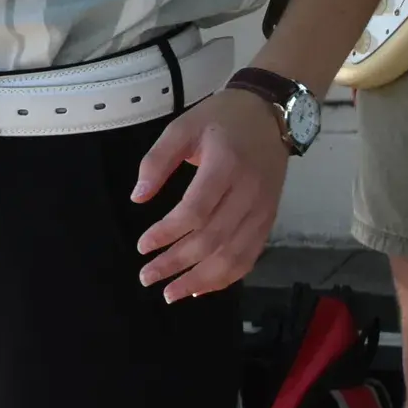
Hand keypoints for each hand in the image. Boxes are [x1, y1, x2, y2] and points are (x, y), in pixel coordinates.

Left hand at [131, 88, 289, 301]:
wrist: (270, 114)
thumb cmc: (221, 119)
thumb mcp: (183, 127)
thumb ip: (158, 160)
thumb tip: (137, 197)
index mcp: (226, 165)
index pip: (196, 210)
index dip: (168, 233)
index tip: (142, 245)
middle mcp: (248, 192)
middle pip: (213, 239)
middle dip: (178, 263)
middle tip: (147, 277)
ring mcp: (263, 210)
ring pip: (233, 255)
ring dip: (201, 280)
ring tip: (171, 293)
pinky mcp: (269, 220)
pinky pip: (249, 257)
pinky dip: (226, 277)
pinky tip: (202, 288)